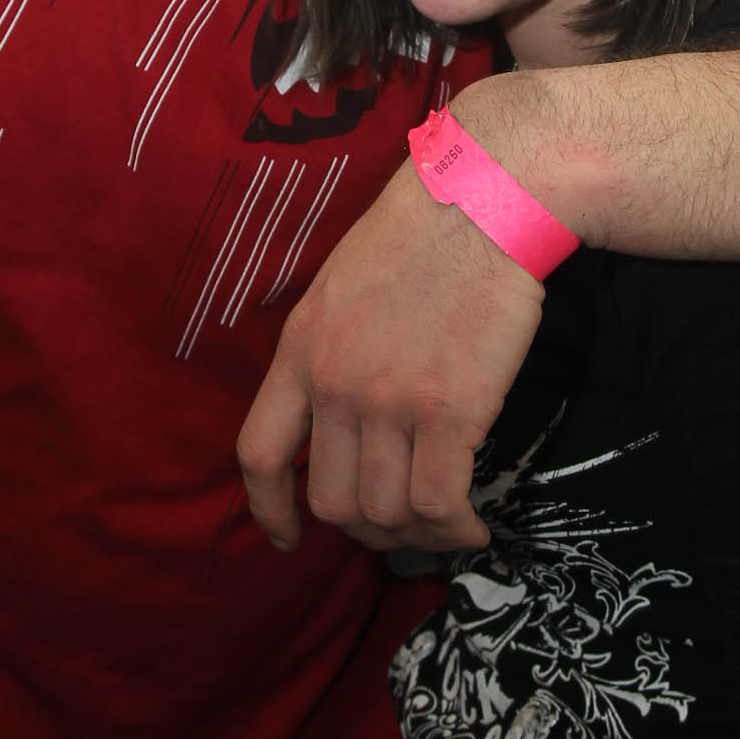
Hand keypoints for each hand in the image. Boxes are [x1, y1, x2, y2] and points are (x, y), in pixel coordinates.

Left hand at [238, 155, 544, 552]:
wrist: (481, 201)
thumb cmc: (422, 234)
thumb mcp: (341, 289)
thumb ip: (330, 354)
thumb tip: (344, 420)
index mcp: (300, 350)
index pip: (259, 453)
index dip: (270, 509)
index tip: (290, 537)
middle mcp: (333, 385)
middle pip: (332, 502)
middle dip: (369, 530)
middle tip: (405, 524)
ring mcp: (389, 403)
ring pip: (386, 514)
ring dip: (418, 536)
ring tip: (446, 523)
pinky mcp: (449, 413)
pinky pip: (438, 505)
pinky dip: (455, 530)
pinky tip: (473, 525)